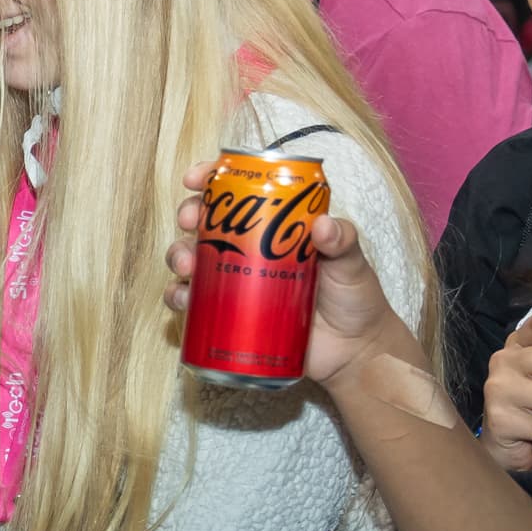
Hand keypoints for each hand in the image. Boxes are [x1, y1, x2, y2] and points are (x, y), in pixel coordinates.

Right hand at [166, 160, 400, 385]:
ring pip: (192, 260)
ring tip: (187, 267)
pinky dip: (180, 298)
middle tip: (190, 223)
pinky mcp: (228, 315)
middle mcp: (248, 249)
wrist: (353, 351)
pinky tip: (183, 300)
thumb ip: (343, 242)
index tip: (195, 179)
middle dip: (188, 216)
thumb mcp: (353, 263)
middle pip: (205, 222)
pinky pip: (193, 304)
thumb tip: (323, 225)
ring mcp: (235, 281)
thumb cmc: (354, 299)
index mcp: (275, 225)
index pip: (238, 192)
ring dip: (177, 256)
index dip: (210, 179)